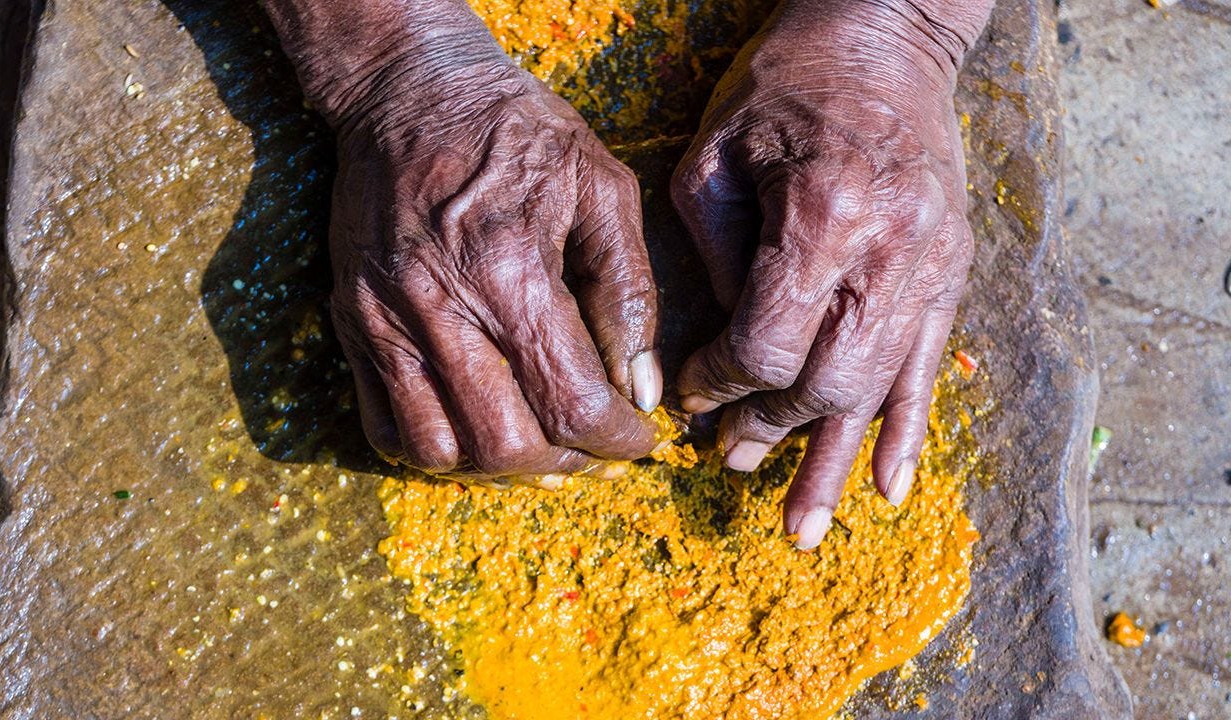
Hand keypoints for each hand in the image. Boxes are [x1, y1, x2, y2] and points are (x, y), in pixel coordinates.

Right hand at [315, 17, 661, 479]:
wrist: (408, 89)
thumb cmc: (516, 130)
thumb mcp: (602, 186)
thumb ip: (628, 291)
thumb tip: (642, 387)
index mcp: (511, 271)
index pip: (570, 402)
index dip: (618, 440)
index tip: (641, 439)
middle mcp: (439, 307)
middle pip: (506, 443)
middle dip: (568, 464)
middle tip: (595, 448)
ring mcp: (385, 321)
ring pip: (439, 450)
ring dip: (500, 469)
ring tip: (540, 445)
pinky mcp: (354, 324)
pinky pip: (383, 426)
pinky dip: (434, 452)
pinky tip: (476, 432)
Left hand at [670, 0, 988, 545]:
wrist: (888, 36)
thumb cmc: (786, 84)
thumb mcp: (716, 155)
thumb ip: (716, 256)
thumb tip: (721, 349)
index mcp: (824, 219)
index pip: (767, 342)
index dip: (720, 382)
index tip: (689, 396)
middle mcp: (889, 255)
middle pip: (825, 381)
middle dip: (768, 428)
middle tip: (723, 458)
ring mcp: (931, 269)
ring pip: (878, 391)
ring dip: (832, 460)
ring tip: (800, 528)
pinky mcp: (950, 273)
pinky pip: (929, 369)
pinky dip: (906, 433)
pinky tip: (885, 488)